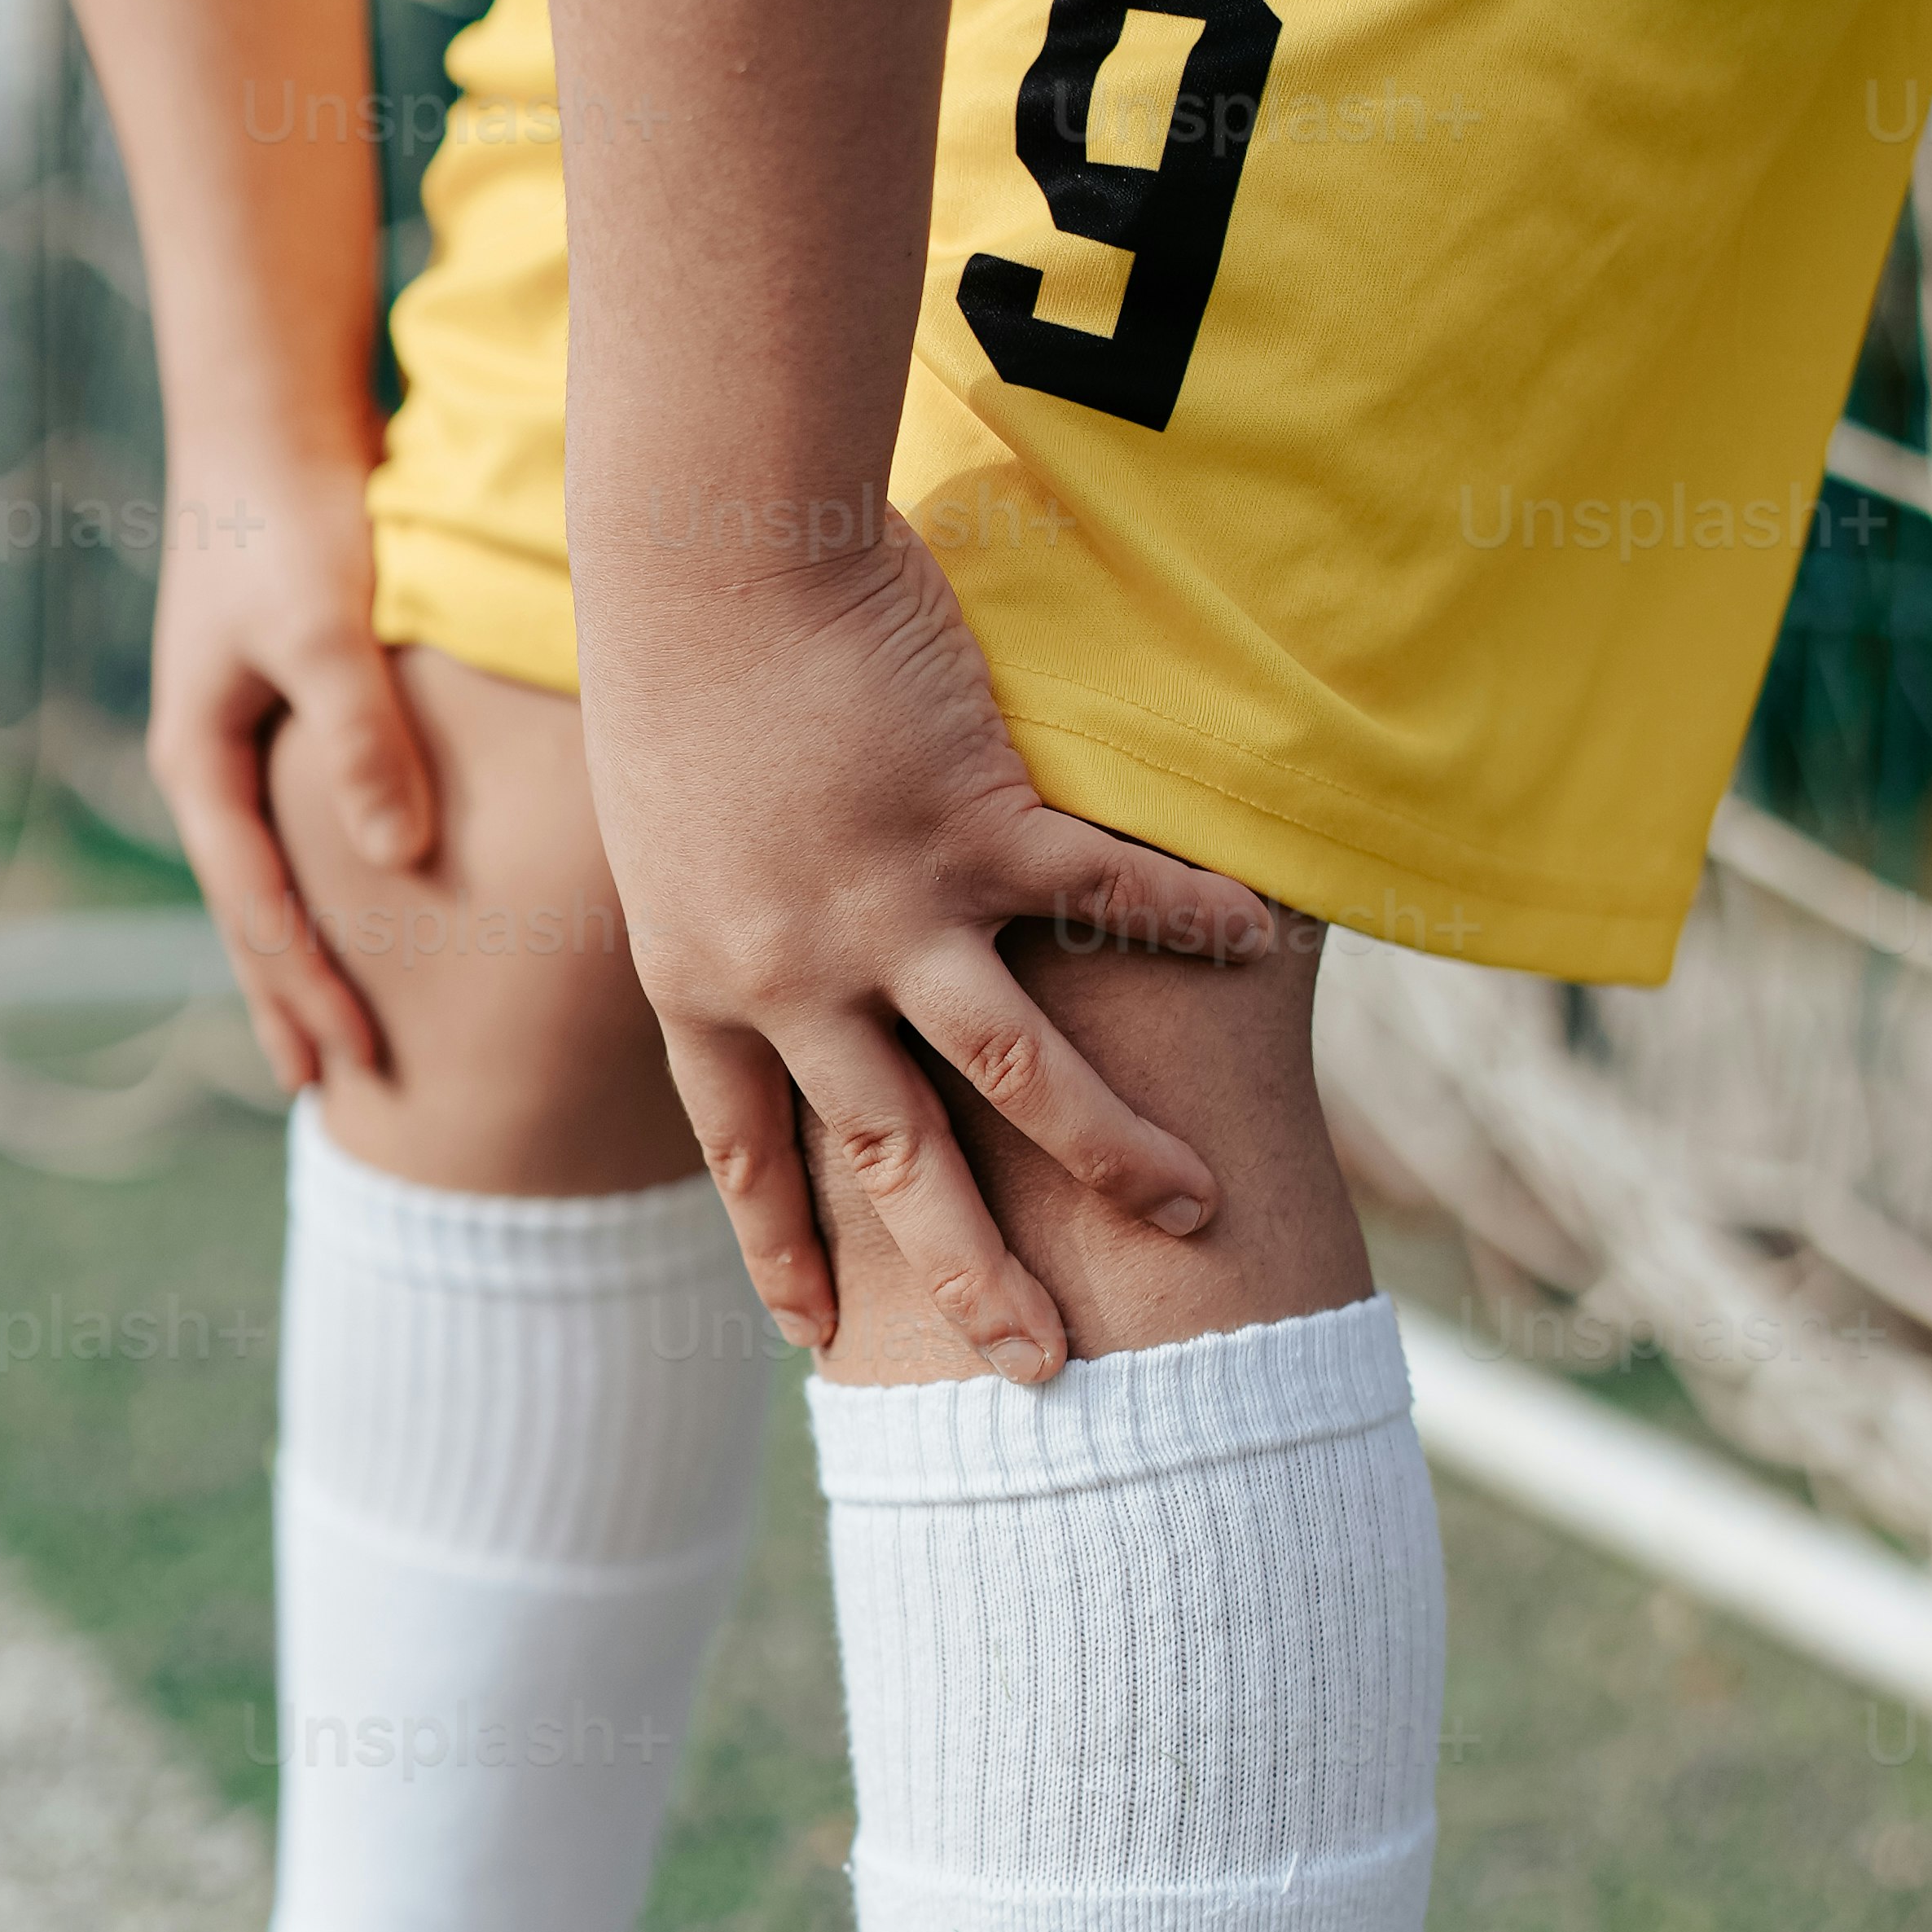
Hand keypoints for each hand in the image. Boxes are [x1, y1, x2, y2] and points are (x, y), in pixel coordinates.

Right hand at [143, 441, 435, 1091]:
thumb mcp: (328, 631)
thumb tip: (399, 862)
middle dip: (288, 999)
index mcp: (202, 759)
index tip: (354, 1062)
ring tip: (333, 1034)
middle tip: (331, 1093)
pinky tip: (365, 913)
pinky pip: (302, 826)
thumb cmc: (292, 517)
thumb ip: (364, 742)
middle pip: (248, 911)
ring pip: (270, 875)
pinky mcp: (284, 705)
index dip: (304, 989)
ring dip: (299, 954)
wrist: (268, 416)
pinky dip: (327, 886)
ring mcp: (242, 735)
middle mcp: (211, 758)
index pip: (255, 909)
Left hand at [583, 515, 1276, 1377]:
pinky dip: (1183, 918)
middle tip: (1039, 1370)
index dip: (785, 1251)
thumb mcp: (670, 830)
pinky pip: (1100, 894)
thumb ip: (730, 915)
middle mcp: (795, 977)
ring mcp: (888, 909)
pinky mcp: (972, 823)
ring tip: (1194, 1210)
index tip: (818, 1341)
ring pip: (1012, 1074)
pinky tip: (1260, 942)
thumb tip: (780, 964)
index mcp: (703, 984)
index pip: (749, 1155)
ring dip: (1108, 1151)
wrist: (706, 561)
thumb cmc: (677, 669)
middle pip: (895, 1160)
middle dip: (971, 1274)